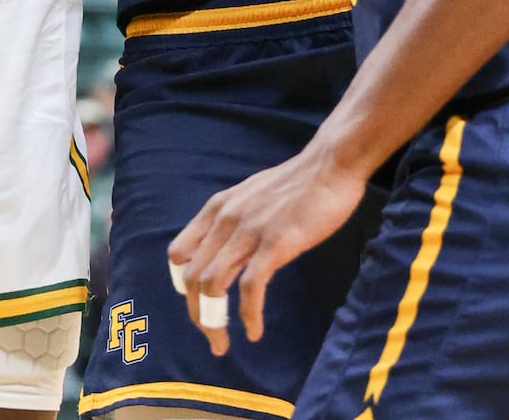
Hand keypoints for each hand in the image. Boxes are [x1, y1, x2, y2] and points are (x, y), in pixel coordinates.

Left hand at [169, 150, 366, 355]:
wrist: (329, 166)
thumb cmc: (296, 183)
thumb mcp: (250, 196)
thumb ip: (234, 221)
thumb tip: (227, 250)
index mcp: (217, 208)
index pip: (178, 254)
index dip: (183, 286)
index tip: (200, 305)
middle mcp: (225, 219)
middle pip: (192, 277)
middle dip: (198, 314)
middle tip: (213, 339)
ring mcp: (249, 231)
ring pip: (213, 285)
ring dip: (214, 321)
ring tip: (223, 343)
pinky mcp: (275, 243)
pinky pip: (251, 287)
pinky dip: (248, 315)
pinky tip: (254, 331)